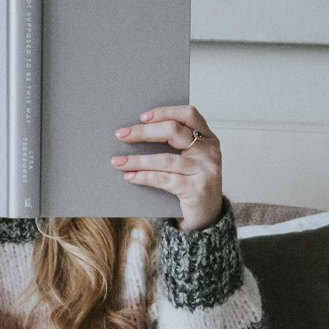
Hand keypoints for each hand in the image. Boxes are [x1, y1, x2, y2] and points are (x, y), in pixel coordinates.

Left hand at [110, 105, 222, 231]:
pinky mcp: (197, 190)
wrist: (207, 217)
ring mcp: (206, 171)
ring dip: (137, 159)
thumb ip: (173, 145)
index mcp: (208, 138)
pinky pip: (164, 179)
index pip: (188, 114)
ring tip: (117, 161)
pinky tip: (130, 176)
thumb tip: (134, 133)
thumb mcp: (188, 160)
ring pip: (165, 159)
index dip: (164, 112)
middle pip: (174, 131)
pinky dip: (144, 177)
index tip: (142, 117)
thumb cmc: (191, 183)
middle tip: (121, 135)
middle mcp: (210, 151)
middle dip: (143, 132)